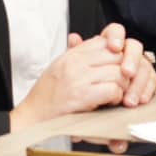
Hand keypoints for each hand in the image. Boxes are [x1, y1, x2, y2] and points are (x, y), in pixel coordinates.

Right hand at [7, 23, 155, 131]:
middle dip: (124, 70)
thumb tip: (78, 38)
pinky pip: (113, 89)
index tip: (117, 66)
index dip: (117, 53)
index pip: (104, 40)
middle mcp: (75, 62)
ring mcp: (78, 78)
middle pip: (116, 55)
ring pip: (118, 72)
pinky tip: (108, 103)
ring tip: (114, 95)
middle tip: (120, 83)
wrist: (32, 118)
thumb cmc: (46, 96)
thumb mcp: (58, 68)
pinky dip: (116, 97)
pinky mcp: (82, 96)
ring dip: (122, 86)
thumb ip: (73, 53)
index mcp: (71, 55)